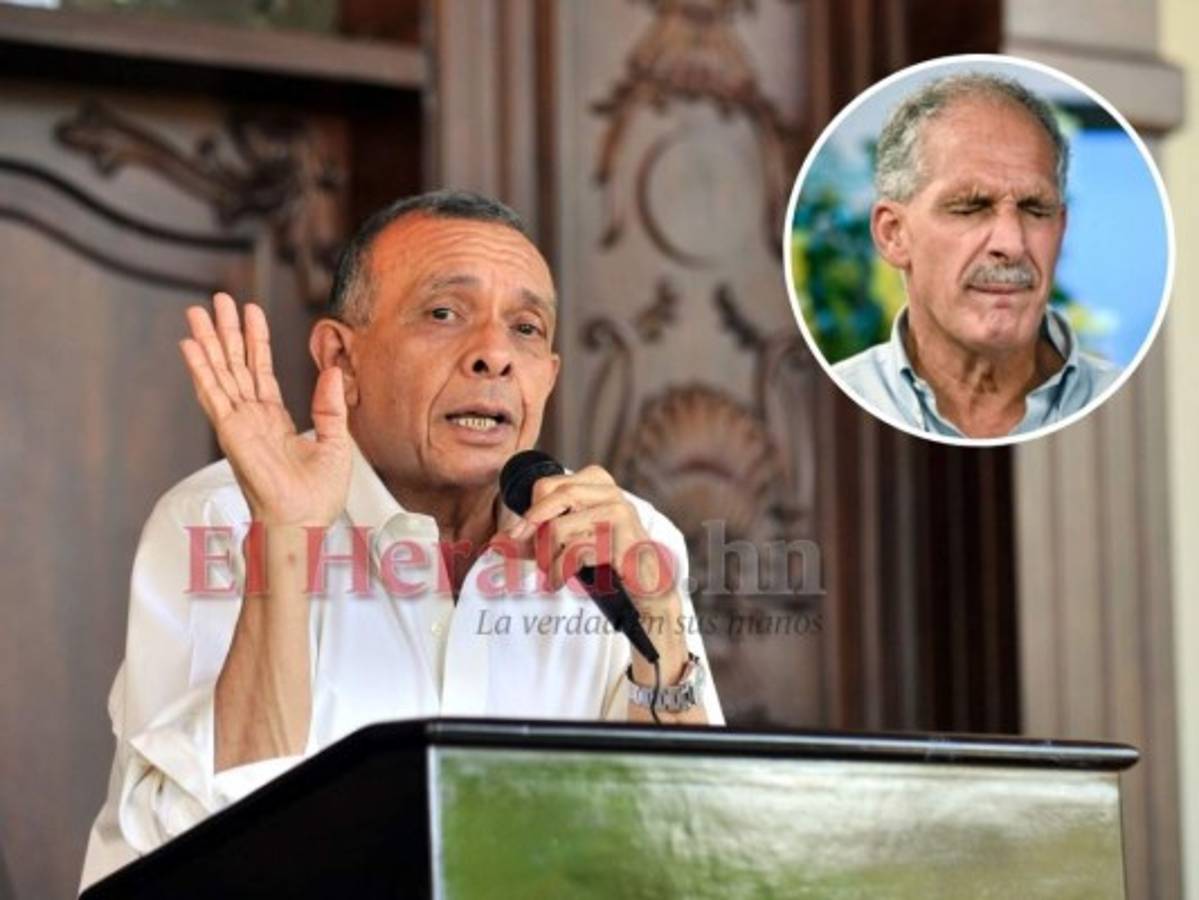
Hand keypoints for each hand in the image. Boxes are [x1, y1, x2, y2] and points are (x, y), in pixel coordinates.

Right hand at [179, 292, 351, 527]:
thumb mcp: (337, 441)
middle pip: (235, 364)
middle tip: (217, 299)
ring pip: (220, 373)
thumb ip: (332, 405)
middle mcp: (252, 417)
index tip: (250, 312)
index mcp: (274, 419)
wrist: (305, 520)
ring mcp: (239, 423)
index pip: (261, 370)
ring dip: (208, 342)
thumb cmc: (318, 494)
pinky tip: (191, 346)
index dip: (256, 340)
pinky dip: (201, 370)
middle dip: (226, 331)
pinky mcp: (231, 432)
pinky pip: (213, 395)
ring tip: (197, 312)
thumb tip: (333, 371)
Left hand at [508, 465, 677, 604]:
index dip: (528, 512)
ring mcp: (620, 515)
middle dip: (533, 531)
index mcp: (596, 483)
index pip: (547, 484)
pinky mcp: (624, 541)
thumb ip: (533, 541)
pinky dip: (559, 570)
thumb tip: (496, 543)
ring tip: (550, 574)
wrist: (647, 590)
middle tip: (527, 554)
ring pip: (560, 529)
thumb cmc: (606, 562)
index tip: (518, 536)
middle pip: (554, 499)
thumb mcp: (567, 545)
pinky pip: (576, 551)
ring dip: (546, 559)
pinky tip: (559, 581)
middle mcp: (610, 493)